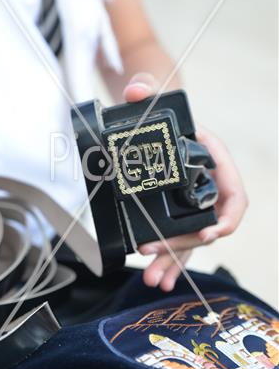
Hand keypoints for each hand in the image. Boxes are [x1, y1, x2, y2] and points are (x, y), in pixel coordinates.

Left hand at [123, 73, 247, 290]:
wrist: (158, 123)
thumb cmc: (165, 112)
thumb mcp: (155, 96)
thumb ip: (147, 90)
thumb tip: (135, 91)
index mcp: (213, 161)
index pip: (233, 196)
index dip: (226, 218)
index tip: (207, 233)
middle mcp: (207, 186)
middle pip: (206, 225)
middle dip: (182, 246)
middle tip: (152, 257)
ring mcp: (193, 202)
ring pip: (190, 240)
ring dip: (173, 262)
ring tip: (153, 279)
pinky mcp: (177, 211)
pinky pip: (178, 240)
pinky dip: (169, 260)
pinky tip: (157, 276)